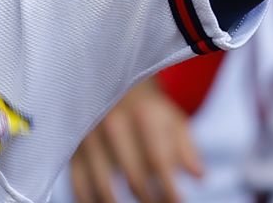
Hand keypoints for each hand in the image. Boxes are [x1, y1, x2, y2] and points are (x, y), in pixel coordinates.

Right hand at [68, 79, 204, 202]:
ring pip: (104, 186)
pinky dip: (89, 201)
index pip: (158, 162)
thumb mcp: (172, 119)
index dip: (169, 189)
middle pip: (134, 178)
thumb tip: (198, 176)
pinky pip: (78, 184)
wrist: (109, 81)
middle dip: (150, 200)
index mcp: (143, 115)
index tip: (178, 202)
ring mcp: (89, 136)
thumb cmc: (147, 109)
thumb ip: (187, 148)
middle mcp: (113, 124)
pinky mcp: (74, 147)